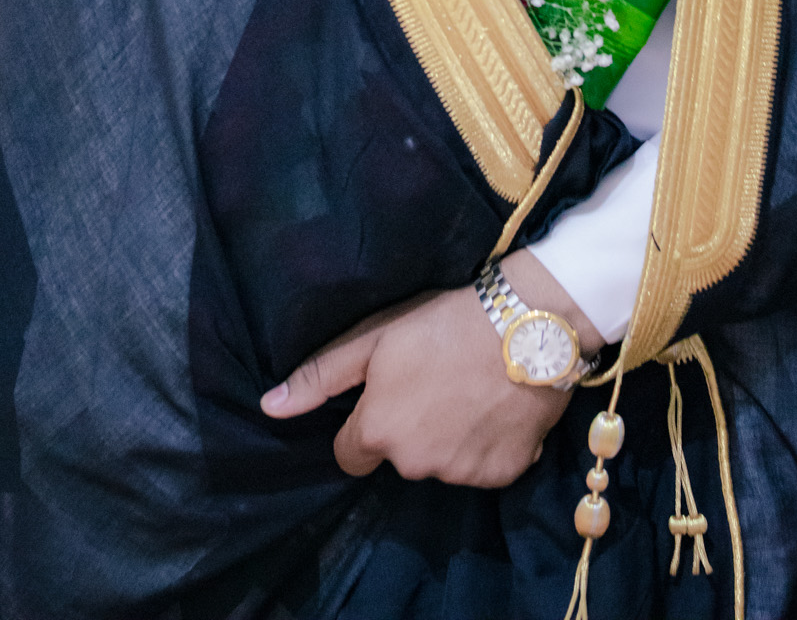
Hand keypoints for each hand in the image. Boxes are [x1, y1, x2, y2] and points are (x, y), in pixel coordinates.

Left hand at [259, 249, 601, 488]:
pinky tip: (496, 406)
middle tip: (435, 382)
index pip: (350, 454)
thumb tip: (270, 408)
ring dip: (449, 438)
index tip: (390, 394)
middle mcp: (414, 465)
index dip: (365, 424)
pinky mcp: (503, 475)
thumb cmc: (444, 321)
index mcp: (377, 432)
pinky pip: (484, 467)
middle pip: (400, 458)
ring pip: (442, 464)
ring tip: (469, 390)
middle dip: (410, 429)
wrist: (526, 323)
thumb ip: (321, 377)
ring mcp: (461, 474)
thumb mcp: (375, 337)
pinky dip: (488, 445)